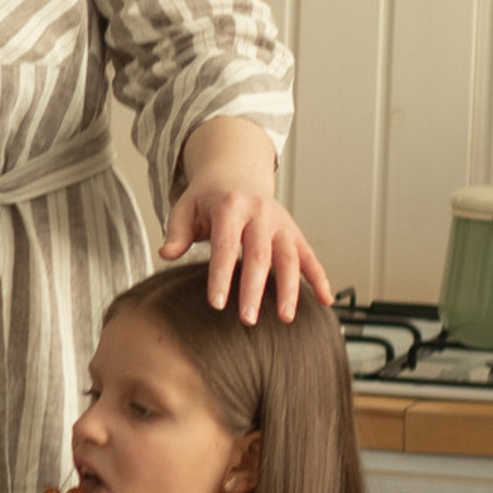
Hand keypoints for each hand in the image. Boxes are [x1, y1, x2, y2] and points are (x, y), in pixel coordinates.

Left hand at [159, 180, 332, 324]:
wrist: (235, 173)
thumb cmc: (206, 199)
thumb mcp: (185, 208)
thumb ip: (176, 232)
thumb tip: (165, 254)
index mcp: (230, 207)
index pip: (225, 246)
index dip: (221, 276)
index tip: (216, 304)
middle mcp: (260, 213)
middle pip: (259, 255)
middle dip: (254, 289)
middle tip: (248, 320)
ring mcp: (281, 223)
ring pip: (289, 258)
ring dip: (290, 289)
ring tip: (285, 318)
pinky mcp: (294, 232)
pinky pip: (310, 257)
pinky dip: (320, 278)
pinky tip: (327, 301)